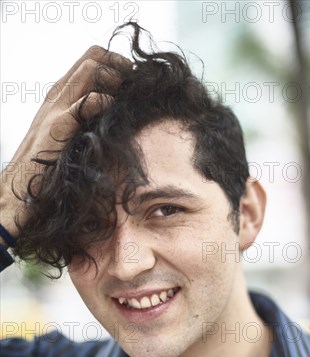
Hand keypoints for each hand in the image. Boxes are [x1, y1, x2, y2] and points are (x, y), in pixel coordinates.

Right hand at [0, 46, 130, 240]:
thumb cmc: (47, 169)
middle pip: (91, 57)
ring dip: (115, 77)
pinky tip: (114, 111)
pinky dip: (107, 102)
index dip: (113, 62)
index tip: (130, 77)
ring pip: (89, 70)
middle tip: (134, 80)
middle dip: (119, 64)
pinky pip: (88, 103)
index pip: (88, 60)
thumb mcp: (70, 139)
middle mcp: (57, 97)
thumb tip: (114, 117)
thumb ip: (86, 123)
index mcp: (59, 97)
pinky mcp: (58, 127)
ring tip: (127, 93)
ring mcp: (55, 109)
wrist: (19, 189)